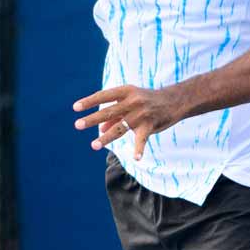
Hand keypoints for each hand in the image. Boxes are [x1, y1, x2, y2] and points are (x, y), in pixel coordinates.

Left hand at [72, 84, 186, 159]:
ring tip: (94, 145)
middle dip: (92, 119)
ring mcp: (141, 114)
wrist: (174, 100)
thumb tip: (99, 129)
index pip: (104, 96)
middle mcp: (133, 101)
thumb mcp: (131, 102)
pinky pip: (142, 139)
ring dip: (106, 138)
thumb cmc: (148, 100)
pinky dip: (139, 149)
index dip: (89, 101)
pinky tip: (136, 158)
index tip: (75, 108)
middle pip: (109, 111)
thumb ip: (115, 114)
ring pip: (120, 127)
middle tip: (78, 125)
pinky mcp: (151, 125)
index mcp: (126, 91)